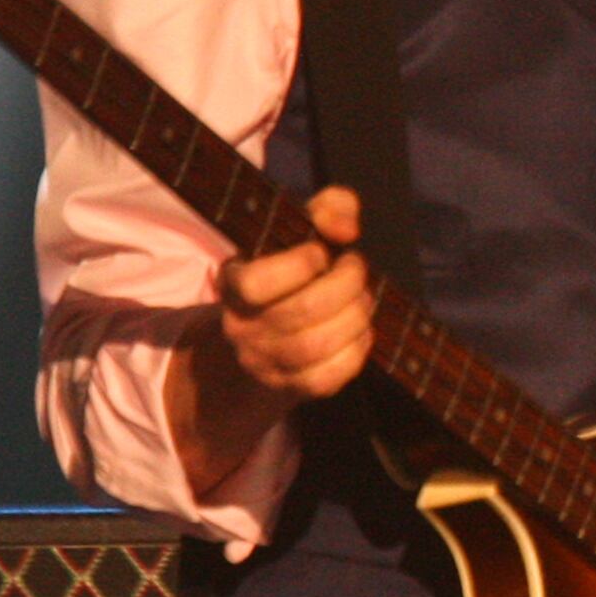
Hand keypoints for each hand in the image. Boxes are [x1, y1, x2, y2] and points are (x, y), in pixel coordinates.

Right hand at [166, 185, 373, 494]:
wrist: (265, 337)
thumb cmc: (291, 273)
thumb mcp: (300, 230)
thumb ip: (328, 209)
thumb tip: (346, 228)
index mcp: (234, 284)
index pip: (257, 282)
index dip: (301, 264)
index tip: (321, 252)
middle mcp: (243, 328)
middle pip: (303, 311)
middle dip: (346, 284)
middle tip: (356, 269)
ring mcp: (266, 363)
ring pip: (320, 344)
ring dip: (356, 316)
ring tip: (361, 299)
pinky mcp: (293, 388)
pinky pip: (332, 375)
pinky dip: (358, 349)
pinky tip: (359, 331)